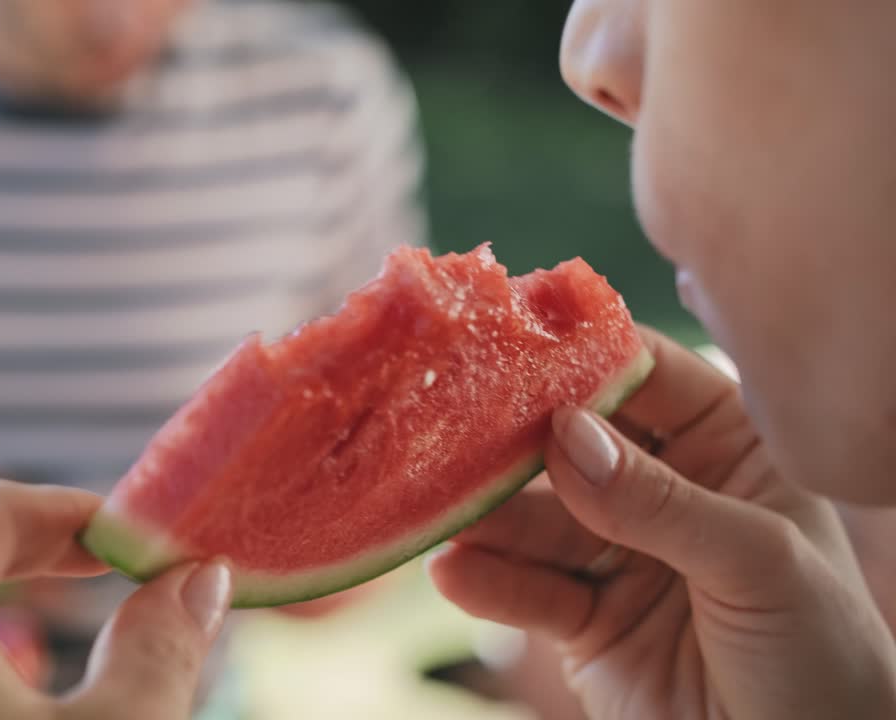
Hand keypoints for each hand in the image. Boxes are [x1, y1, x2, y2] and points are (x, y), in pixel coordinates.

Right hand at [428, 327, 895, 718]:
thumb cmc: (821, 654)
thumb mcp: (755, 562)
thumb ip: (659, 501)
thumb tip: (566, 434)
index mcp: (729, 447)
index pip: (649, 378)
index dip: (586, 358)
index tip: (517, 343)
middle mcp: (666, 488)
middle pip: (574, 445)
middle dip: (516, 441)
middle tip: (456, 428)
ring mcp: (620, 553)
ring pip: (538, 519)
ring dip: (488, 518)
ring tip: (442, 510)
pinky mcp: (584, 618)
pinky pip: (528, 590)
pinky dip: (490, 582)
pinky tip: (454, 573)